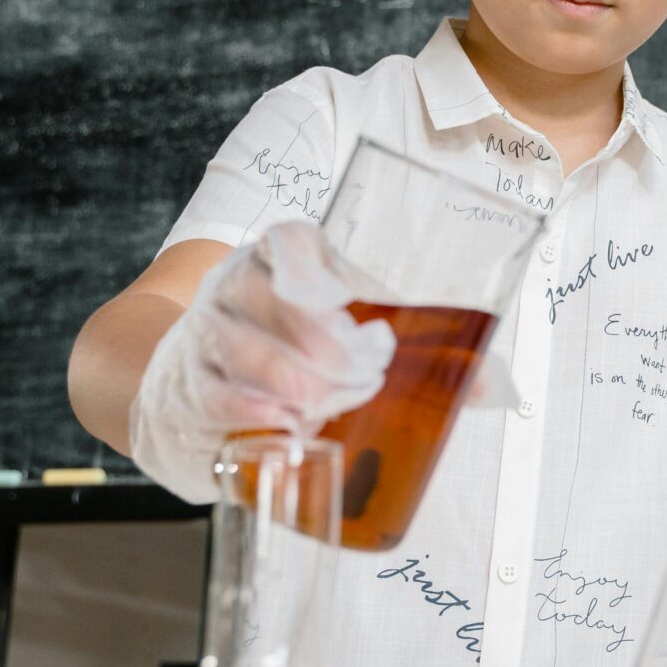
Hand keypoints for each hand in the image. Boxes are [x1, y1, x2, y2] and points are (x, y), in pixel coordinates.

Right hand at [128, 220, 396, 501]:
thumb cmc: (286, 348)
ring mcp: (204, 337)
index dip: (316, 269)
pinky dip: (253, 411)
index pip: (289, 242)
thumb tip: (478, 387)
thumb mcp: (339, 326)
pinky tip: (286, 424)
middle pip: (267, 297)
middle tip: (360, 371)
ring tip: (324, 401)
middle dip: (318, 339)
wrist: (191, 381)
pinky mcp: (189, 388)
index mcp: (275, 259)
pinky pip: (216, 396)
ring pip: (240, 348)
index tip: (344, 300)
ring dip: (290, 378)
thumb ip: (408, 346)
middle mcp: (231, 287)